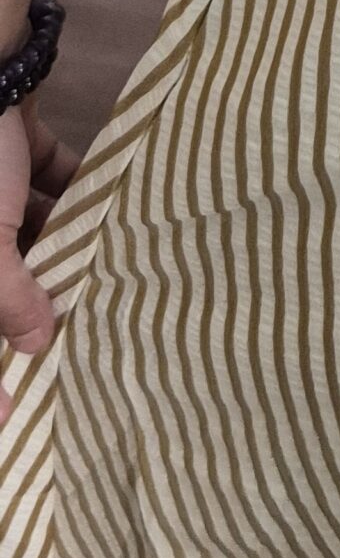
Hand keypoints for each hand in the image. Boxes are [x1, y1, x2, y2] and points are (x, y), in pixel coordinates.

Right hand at [0, 95, 80, 423]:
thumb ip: (7, 295)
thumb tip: (37, 344)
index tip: (13, 417)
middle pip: (0, 268)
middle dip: (37, 297)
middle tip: (83, 328)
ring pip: (25, 226)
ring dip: (61, 243)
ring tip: (109, 269)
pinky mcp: (11, 140)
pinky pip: (45, 176)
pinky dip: (72, 189)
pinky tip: (112, 203)